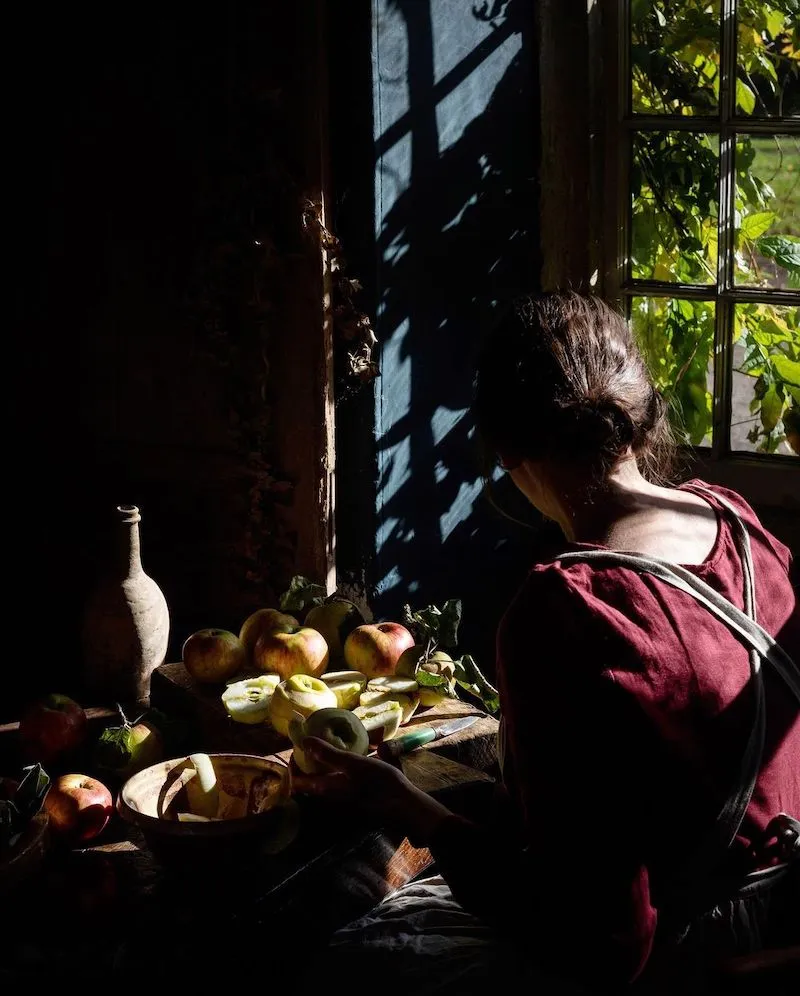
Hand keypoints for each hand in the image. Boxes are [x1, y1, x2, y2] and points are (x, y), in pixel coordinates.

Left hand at [290, 736, 452, 843]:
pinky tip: (346, 764)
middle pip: (308, 784)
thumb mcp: (353, 763)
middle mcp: (330, 801)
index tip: (299, 747)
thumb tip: (304, 741)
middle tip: (313, 746)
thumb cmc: (379, 783)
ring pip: (322, 786)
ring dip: (320, 770)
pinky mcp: (353, 802)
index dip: (294, 764)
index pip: (297, 781)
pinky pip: (336, 788)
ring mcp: (342, 803)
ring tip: (328, 752)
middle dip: (307, 765)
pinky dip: (334, 775)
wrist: (404, 807)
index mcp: (325, 790)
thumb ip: (328, 753)